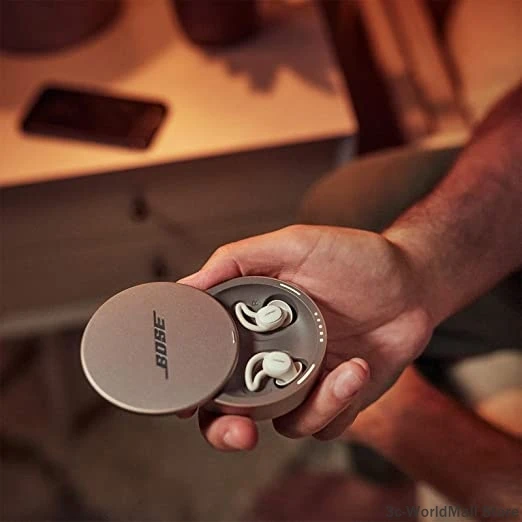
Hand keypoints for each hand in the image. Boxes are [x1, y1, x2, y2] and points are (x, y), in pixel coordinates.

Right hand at [178, 225, 433, 449]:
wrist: (412, 282)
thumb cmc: (352, 257)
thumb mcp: (292, 245)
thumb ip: (237, 260)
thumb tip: (187, 285)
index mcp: (250, 324)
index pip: (207, 360)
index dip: (191, 386)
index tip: (183, 402)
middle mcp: (270, 357)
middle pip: (231, 410)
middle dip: (227, 430)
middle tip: (240, 431)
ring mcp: (304, 380)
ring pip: (283, 423)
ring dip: (313, 404)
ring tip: (346, 368)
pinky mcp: (337, 398)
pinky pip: (326, 423)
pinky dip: (340, 402)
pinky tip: (359, 368)